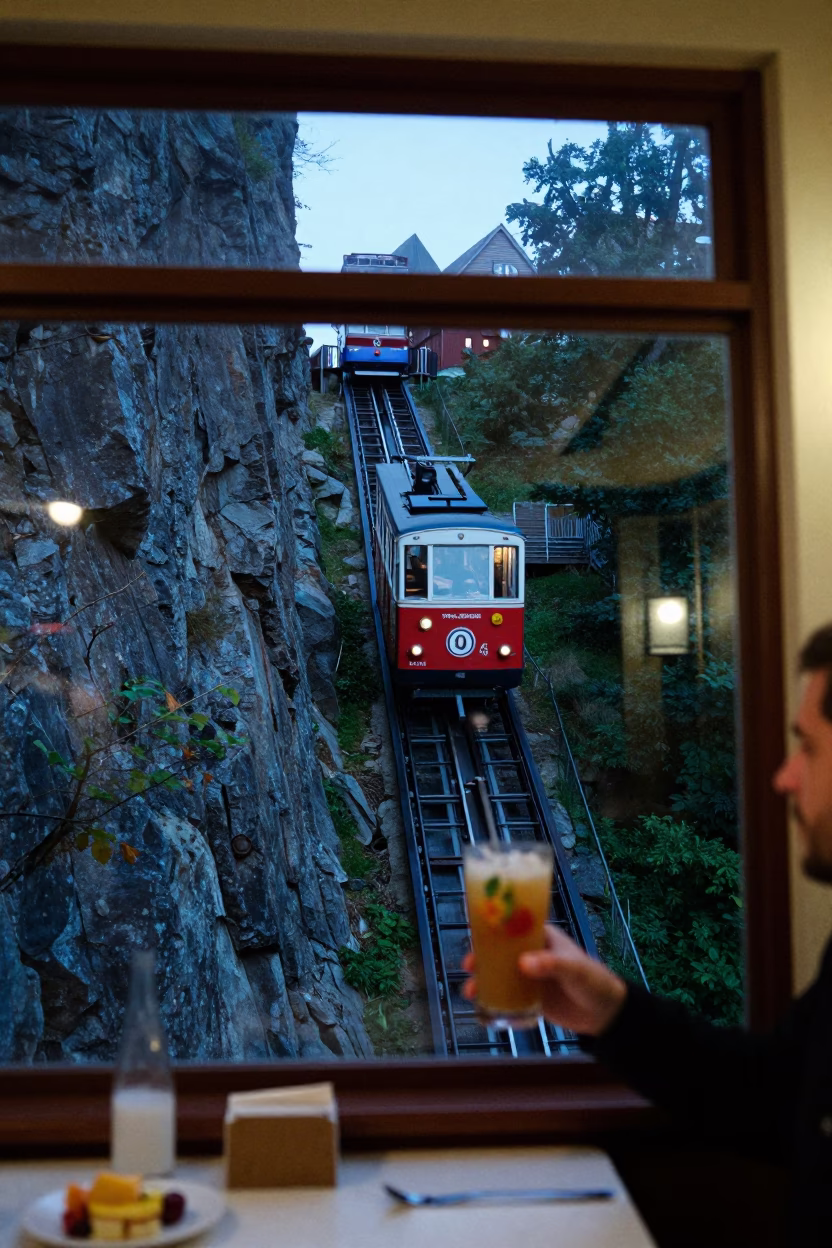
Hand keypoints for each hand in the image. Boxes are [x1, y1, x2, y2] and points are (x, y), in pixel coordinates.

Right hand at [462, 924, 626, 1035]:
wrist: (604, 1014)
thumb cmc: (593, 980)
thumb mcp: (574, 968)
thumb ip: (552, 964)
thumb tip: (523, 964)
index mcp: (541, 937)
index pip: (513, 925)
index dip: (492, 928)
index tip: (475, 933)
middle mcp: (531, 953)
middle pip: (499, 951)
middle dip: (481, 957)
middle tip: (467, 965)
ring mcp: (529, 976)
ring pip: (499, 974)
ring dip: (483, 980)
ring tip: (470, 991)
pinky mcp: (530, 997)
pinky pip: (507, 996)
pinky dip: (493, 999)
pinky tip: (482, 1007)